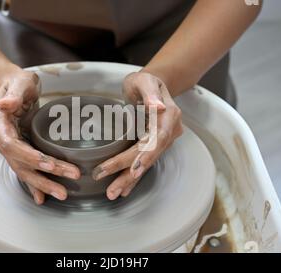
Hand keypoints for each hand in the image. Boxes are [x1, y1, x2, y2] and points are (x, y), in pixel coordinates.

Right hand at [0, 69, 80, 204]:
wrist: (11, 87)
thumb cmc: (18, 82)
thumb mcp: (19, 82)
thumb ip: (14, 94)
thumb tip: (3, 105)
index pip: (12, 145)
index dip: (29, 156)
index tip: (49, 164)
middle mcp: (0, 139)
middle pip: (20, 163)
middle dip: (42, 178)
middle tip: (63, 189)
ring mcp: (8, 147)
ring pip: (24, 170)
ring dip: (42, 185)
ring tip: (61, 194)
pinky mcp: (18, 150)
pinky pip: (26, 169)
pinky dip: (34, 185)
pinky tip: (43, 198)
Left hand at [92, 71, 182, 199]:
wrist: (151, 85)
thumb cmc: (145, 81)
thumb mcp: (145, 80)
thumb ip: (150, 92)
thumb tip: (158, 107)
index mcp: (169, 116)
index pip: (158, 138)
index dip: (146, 155)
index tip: (132, 168)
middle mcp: (168, 131)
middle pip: (150, 155)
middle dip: (130, 174)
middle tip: (111, 189)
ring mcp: (161, 140)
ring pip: (145, 163)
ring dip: (129, 180)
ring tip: (113, 193)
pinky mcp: (152, 145)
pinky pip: (142, 162)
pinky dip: (132, 176)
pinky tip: (123, 189)